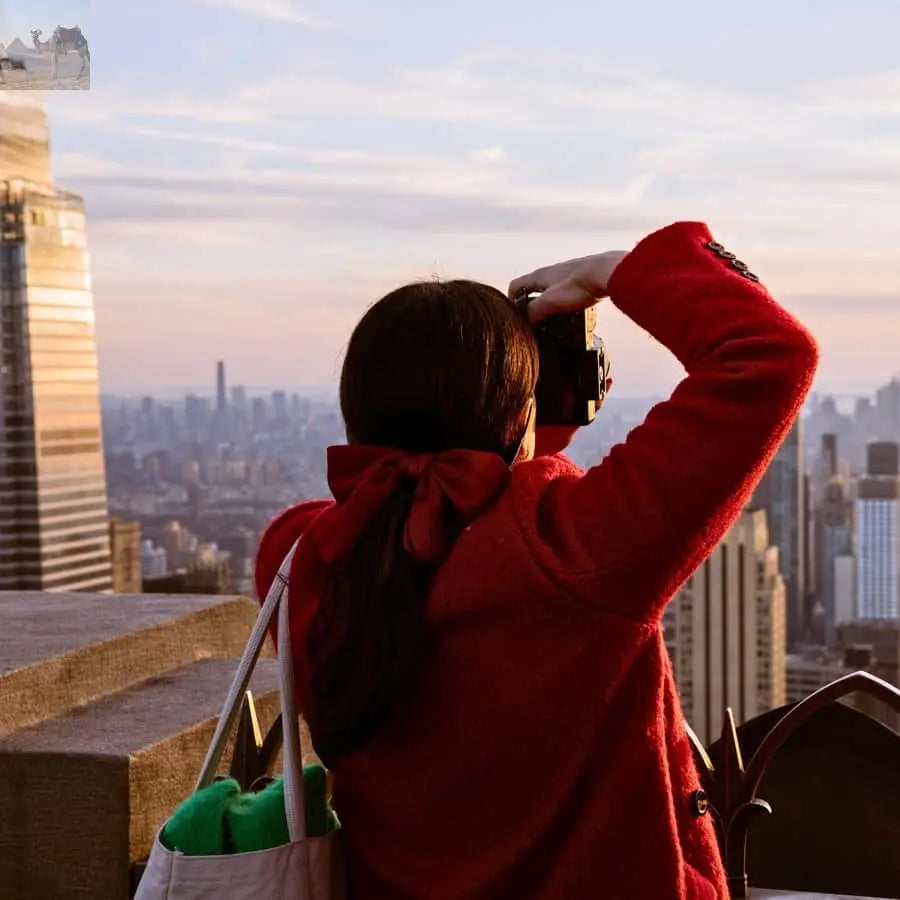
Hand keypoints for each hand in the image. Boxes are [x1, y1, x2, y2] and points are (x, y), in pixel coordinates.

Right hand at [508, 250, 628, 322]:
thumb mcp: (551, 302)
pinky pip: (566, 293)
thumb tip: (524, 320)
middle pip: (533, 290)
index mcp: (539, 276)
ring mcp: (566, 275)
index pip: (515, 286)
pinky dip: (565, 304)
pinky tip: (573, 313)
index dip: (511, 301)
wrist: (607, 272)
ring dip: (549, 305)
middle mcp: (550, 273)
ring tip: (555, 321)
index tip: (515, 316)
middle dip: (531, 306)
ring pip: (550, 291)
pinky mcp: (580, 280)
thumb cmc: (580, 284)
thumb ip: (534, 311)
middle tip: (536, 322)